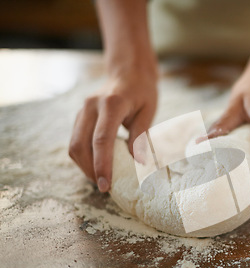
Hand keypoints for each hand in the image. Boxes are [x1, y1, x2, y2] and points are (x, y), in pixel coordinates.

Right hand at [69, 69, 157, 191]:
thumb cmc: (142, 91)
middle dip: (90, 170)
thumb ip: (141, 135)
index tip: (106, 184)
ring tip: (101, 179)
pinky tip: (97, 166)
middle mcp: (92, 106)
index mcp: (112, 104)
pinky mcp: (80, 116)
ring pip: (73, 144)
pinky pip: (76, 140)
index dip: (102, 164)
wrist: (129, 71)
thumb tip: (138, 162)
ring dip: (85, 166)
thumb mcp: (149, 110)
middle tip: (105, 187)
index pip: (101, 140)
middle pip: (80, 145)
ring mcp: (83, 110)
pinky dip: (84, 157)